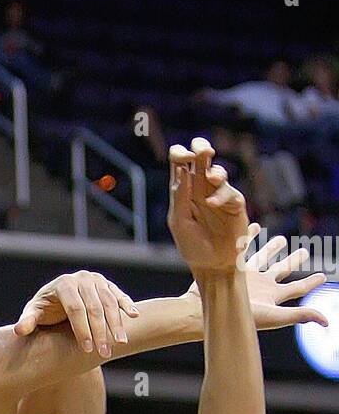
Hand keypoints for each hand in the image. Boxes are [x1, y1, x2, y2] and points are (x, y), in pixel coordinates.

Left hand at [14, 270, 138, 357]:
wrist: (57, 297)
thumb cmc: (44, 309)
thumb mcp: (34, 313)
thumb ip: (27, 321)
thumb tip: (20, 330)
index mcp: (63, 284)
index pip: (75, 308)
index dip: (81, 329)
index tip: (85, 349)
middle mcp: (81, 278)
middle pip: (94, 307)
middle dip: (100, 332)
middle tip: (104, 353)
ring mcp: (96, 280)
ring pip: (109, 302)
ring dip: (116, 324)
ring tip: (120, 343)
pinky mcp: (106, 284)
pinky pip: (118, 295)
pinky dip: (127, 305)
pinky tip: (134, 317)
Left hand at [168, 137, 248, 274]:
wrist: (213, 265)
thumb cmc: (193, 245)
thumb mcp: (179, 222)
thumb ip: (180, 197)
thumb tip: (182, 171)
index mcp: (183, 190)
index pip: (179, 162)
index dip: (180, 154)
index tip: (182, 158)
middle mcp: (201, 188)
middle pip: (201, 157)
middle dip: (201, 148)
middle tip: (201, 152)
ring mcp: (218, 194)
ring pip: (218, 171)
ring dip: (214, 171)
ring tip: (210, 178)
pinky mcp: (234, 203)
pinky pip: (229, 192)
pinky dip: (220, 196)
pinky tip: (212, 204)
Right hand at [185, 224, 327, 330]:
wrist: (205, 311)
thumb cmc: (239, 317)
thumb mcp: (274, 316)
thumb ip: (300, 315)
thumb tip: (327, 321)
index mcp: (273, 297)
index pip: (297, 288)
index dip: (311, 282)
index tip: (323, 276)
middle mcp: (261, 285)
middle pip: (282, 270)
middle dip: (293, 260)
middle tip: (304, 251)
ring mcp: (246, 275)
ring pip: (263, 257)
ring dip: (272, 248)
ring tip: (280, 239)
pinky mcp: (232, 266)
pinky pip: (243, 247)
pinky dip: (250, 237)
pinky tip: (254, 227)